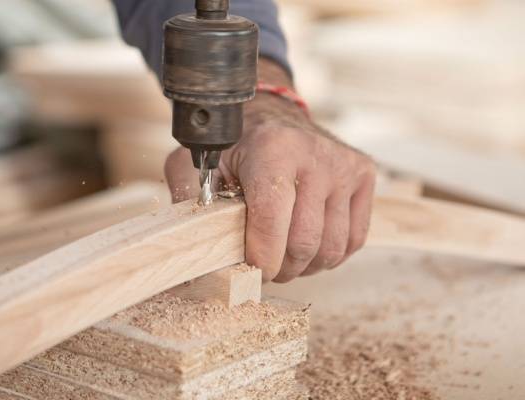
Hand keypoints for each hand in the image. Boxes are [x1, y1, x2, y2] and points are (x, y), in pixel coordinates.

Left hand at [164, 59, 375, 281]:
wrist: (270, 115)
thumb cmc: (232, 147)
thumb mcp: (196, 165)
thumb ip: (190, 202)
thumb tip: (191, 249)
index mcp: (273, 148)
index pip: (271, 219)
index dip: (260, 256)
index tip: (249, 268)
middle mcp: (315, 154)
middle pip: (303, 243)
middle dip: (280, 268)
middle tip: (263, 267)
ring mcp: (344, 165)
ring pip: (331, 248)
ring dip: (304, 266)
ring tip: (283, 256)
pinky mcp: (363, 174)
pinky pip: (353, 240)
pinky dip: (328, 255)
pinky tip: (307, 245)